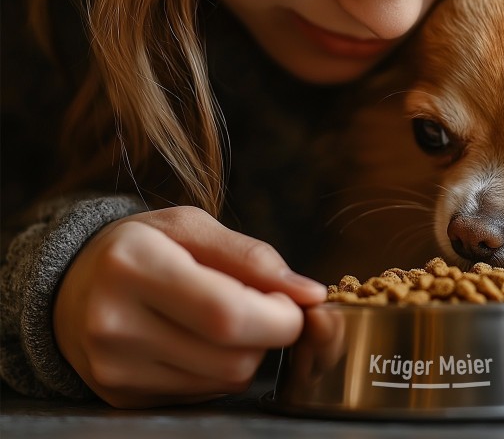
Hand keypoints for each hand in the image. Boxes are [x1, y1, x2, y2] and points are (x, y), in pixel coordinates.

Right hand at [53, 206, 326, 407]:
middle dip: (271, 333)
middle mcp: (116, 323)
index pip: (226, 312)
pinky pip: (203, 393)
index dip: (279, 315)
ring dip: (249, 351)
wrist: (73, 285)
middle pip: (232, 356)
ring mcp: (115, 369)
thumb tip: (309, 293)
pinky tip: (202, 339)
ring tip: (231, 317)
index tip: (297, 300)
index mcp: (134, 265)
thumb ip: (253, 256)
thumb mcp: (192, 226)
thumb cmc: (144, 245)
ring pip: (225, 380)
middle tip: (268, 304)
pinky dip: (220, 368)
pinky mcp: (121, 398)